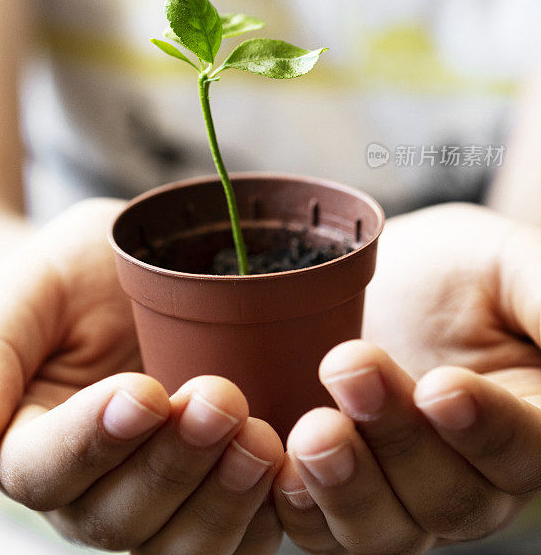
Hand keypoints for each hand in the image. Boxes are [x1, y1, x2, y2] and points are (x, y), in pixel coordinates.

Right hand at [0, 199, 283, 553]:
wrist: (128, 276)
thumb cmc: (70, 277)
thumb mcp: (26, 291)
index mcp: (29, 445)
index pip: (46, 470)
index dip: (94, 441)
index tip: (144, 390)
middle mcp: (89, 490)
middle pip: (119, 519)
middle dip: (173, 465)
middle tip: (220, 399)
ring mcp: (154, 500)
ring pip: (179, 545)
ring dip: (223, 500)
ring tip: (262, 437)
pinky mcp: (210, 494)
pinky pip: (235, 537)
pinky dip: (264, 517)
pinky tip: (291, 474)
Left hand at [274, 203, 540, 553]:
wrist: (379, 274)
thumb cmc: (453, 268)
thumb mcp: (505, 265)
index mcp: (529, 422)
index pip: (525, 451)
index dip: (487, 431)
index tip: (443, 387)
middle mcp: (472, 476)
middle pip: (452, 498)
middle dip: (399, 439)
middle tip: (351, 367)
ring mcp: (403, 492)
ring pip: (387, 529)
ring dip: (348, 485)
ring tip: (314, 430)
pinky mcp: (337, 490)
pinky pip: (322, 531)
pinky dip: (300, 508)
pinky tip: (278, 467)